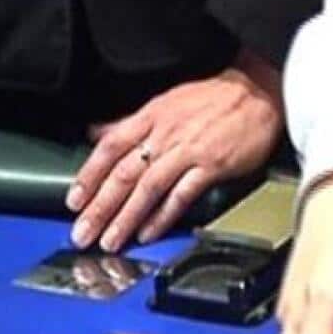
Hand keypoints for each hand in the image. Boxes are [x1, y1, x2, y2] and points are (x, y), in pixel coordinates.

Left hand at [65, 49, 283, 251]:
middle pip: (123, 174)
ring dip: (126, 217)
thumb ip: (131, 122)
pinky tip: (149, 232)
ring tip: (111, 240)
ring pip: (148, 188)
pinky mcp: (212, 166)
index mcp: (150, 117)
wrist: (258, 93)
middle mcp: (164, 134)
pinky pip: (182, 194)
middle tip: (83, 232)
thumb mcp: (166, 102)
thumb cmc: (216, 98)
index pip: (109, 148)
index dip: (88, 176)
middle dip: (100, 207)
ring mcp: (188, 151)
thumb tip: (99, 132)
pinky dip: (163, 216)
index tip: (74, 202)